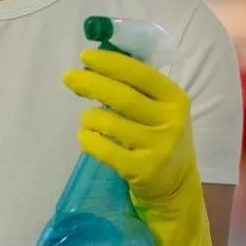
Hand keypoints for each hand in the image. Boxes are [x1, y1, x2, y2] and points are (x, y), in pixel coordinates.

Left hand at [63, 47, 220, 245]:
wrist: (176, 190)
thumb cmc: (160, 139)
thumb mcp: (160, 110)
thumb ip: (136, 86)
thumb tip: (95, 61)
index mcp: (176, 99)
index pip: (140, 73)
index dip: (110, 62)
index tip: (85, 56)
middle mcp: (172, 122)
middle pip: (122, 96)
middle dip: (91, 83)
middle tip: (69, 77)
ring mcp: (159, 148)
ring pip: (110, 123)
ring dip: (89, 116)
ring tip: (86, 118)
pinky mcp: (144, 171)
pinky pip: (105, 150)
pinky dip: (89, 140)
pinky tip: (85, 137)